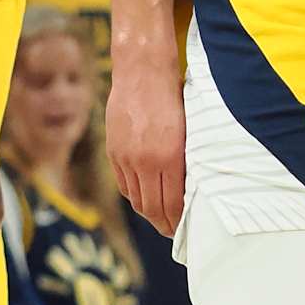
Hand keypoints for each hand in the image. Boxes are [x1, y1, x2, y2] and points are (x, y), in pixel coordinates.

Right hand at [108, 50, 187, 237]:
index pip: (173, 203)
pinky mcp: (114, 151)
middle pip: (153, 207)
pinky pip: (124, 184)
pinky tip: (144, 199)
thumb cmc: (174, 96)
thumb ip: (187, 159)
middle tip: (173, 233)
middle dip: (164, 224)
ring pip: (136, 199)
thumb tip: (190, 188)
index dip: (178, 221)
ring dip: (149, 213)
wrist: (143, 71)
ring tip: (161, 220)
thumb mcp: (189, 128)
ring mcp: (126, 157)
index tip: (186, 229)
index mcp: (169, 156)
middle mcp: (145, 160)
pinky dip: (134, 196)